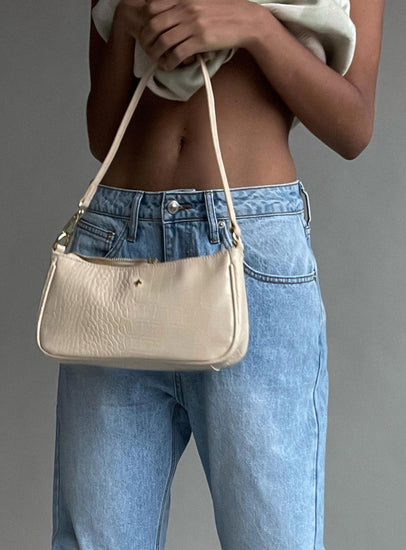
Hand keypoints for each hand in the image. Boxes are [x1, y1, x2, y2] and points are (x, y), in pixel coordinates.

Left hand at [117, 0, 258, 70]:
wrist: (246, 20)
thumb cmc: (224, 13)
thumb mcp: (201, 2)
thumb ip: (184, 5)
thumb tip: (168, 14)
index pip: (153, 6)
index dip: (145, 21)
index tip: (146, 32)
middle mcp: (186, 8)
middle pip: (154, 25)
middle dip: (146, 40)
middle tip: (148, 49)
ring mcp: (193, 24)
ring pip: (163, 41)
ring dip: (156, 54)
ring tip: (158, 60)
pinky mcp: (201, 40)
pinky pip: (177, 53)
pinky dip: (170, 62)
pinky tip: (170, 66)